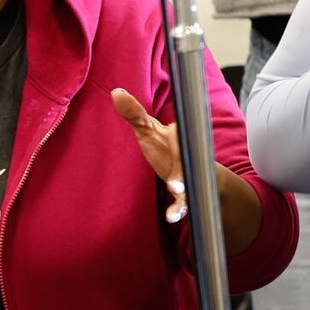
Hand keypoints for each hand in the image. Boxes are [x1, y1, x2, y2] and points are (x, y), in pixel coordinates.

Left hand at [110, 87, 189, 223]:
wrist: (194, 168)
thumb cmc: (167, 146)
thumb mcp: (149, 130)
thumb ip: (134, 113)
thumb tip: (115, 91)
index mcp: (180, 136)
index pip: (179, 133)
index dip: (175, 135)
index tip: (170, 131)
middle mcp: (187, 156)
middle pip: (187, 161)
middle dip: (181, 171)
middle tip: (175, 182)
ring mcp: (188, 176)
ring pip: (187, 184)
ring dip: (182, 189)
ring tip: (176, 196)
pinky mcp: (184, 194)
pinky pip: (183, 203)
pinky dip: (177, 210)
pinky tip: (171, 217)